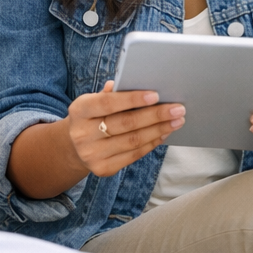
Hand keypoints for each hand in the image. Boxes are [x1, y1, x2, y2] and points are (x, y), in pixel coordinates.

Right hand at [66, 82, 185, 176]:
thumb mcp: (95, 100)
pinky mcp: (102, 169)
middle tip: (178, 109)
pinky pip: (133, 155)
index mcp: (80, 110)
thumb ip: (114, 93)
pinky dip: (152, 143)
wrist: (74, 146)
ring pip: (133, 141)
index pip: (108, 103)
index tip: (156, 95)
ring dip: (159, 130)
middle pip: (125, 123)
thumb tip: (141, 84)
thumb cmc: (93, 116)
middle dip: (155, 115)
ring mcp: (91, 154)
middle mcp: (82, 134)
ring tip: (176, 121)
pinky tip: (164, 133)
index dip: (132, 99)